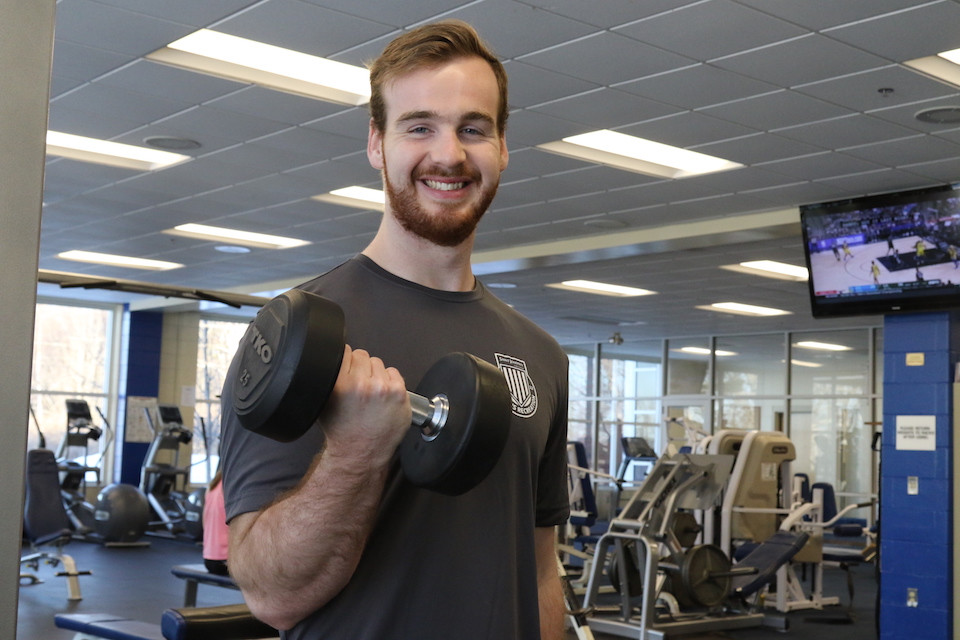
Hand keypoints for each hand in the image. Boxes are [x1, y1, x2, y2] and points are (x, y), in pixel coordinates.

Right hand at [318, 345, 410, 463]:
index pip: (345, 352)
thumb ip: (329, 377)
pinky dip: (390, 382)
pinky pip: (394, 373)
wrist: (360, 452)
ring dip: (375, 375)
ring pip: (378, 363)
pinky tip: (383, 397)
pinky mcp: (399, 393)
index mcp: (339, 384)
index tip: (348, 371)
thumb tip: (335, 356)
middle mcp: (360, 384)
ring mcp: (382, 388)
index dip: (346, 362)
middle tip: (360, 387)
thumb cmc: (342, 430)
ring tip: (371, 394)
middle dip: (360, 368)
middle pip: (362, 355)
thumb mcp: (324, 401)